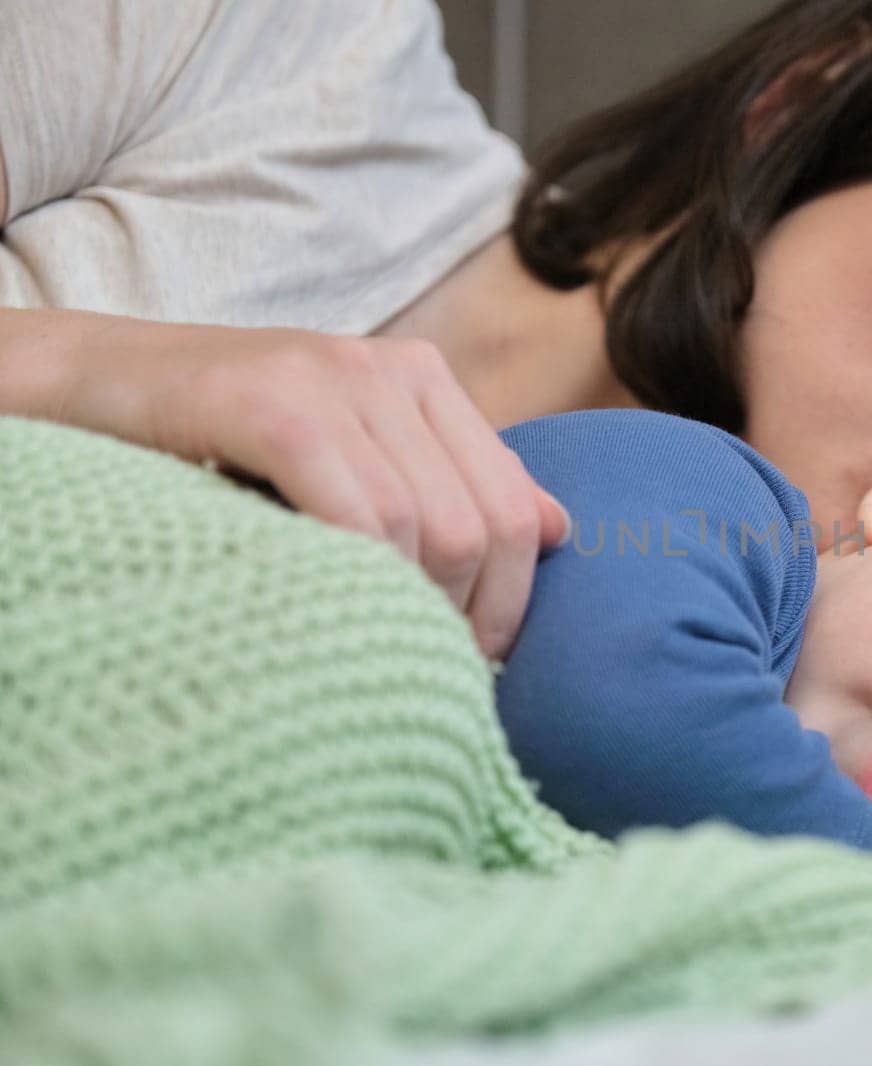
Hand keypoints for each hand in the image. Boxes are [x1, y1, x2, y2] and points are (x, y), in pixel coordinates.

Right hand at [7, 310, 566, 659]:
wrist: (91, 386)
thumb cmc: (224, 443)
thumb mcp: (353, 456)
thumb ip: (450, 485)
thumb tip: (559, 528)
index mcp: (426, 380)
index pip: (514, 507)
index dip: (512, 599)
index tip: (477, 658)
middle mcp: (392, 369)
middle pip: (479, 527)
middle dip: (465, 617)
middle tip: (427, 669)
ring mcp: (333, 378)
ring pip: (425, 526)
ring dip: (410, 607)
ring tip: (379, 648)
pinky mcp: (270, 402)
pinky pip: (355, 511)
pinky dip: (358, 573)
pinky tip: (335, 607)